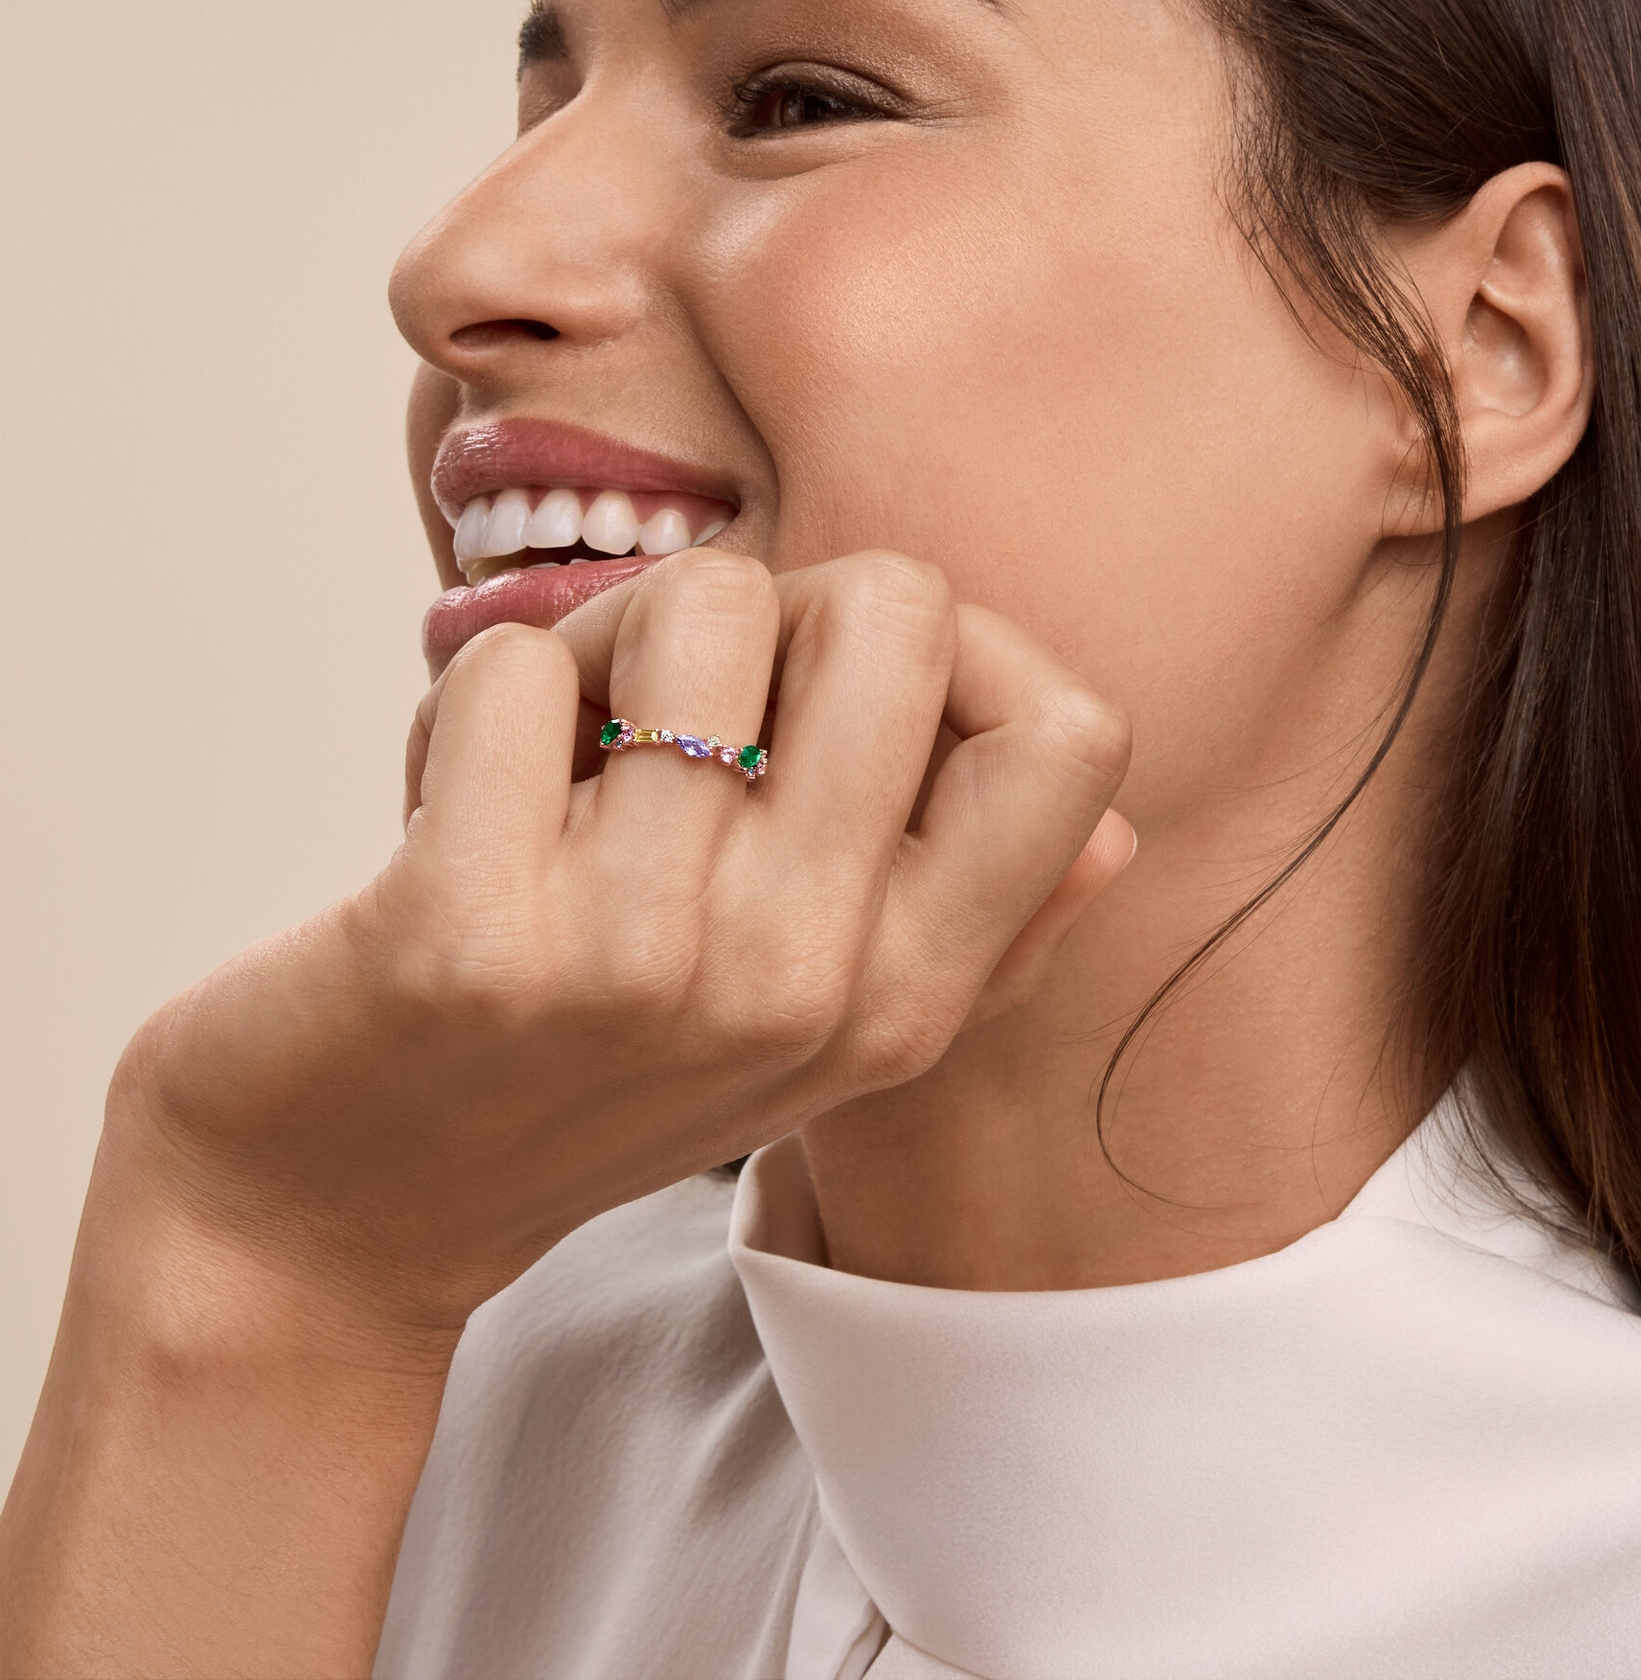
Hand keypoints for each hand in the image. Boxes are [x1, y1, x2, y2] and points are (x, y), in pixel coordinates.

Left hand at [109, 548, 1134, 1336]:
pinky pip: (511, 667)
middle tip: (685, 703)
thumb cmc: (584, 1075)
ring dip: (609, 638)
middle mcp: (808, 982)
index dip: (970, 655)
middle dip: (780, 605)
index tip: (847, 701)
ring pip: (700, 602)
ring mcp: (645, 963)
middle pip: (899, 607)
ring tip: (567, 752)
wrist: (337, 1224)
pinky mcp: (471, 937)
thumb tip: (1115, 833)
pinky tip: (456, 801)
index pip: (1075, 735)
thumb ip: (980, 929)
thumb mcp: (817, 1033)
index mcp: (913, 995)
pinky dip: (476, 698)